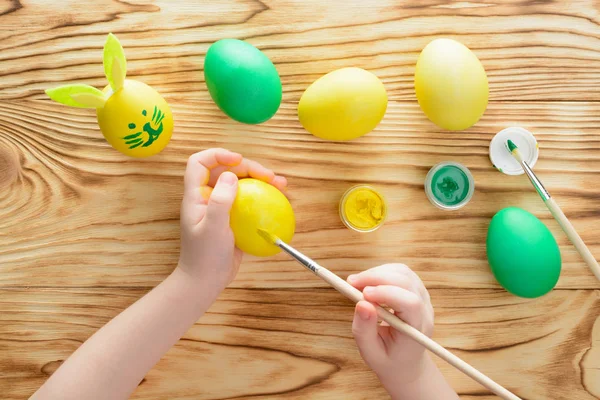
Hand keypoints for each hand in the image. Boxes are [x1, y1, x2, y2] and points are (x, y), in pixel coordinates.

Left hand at [178, 148, 286, 294]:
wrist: (205, 282)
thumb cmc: (204, 256)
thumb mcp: (212, 228)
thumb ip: (220, 200)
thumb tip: (232, 176)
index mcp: (196, 195)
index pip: (199, 163)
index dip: (218, 154)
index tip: (239, 160)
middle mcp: (207, 197)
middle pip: (227, 170)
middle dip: (249, 167)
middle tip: (271, 177)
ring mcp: (221, 208)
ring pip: (242, 185)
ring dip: (261, 180)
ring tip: (282, 184)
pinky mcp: (234, 219)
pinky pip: (250, 201)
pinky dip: (264, 197)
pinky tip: (280, 200)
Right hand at [348, 264, 433, 389]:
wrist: (405, 362)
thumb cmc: (388, 359)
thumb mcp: (371, 353)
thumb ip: (364, 330)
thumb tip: (361, 303)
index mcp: (418, 330)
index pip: (410, 303)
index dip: (387, 293)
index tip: (363, 293)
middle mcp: (426, 310)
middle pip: (406, 282)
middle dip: (376, 277)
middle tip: (351, 282)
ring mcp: (424, 297)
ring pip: (403, 272)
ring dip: (378, 273)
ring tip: (356, 283)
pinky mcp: (416, 290)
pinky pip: (401, 272)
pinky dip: (382, 272)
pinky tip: (368, 283)